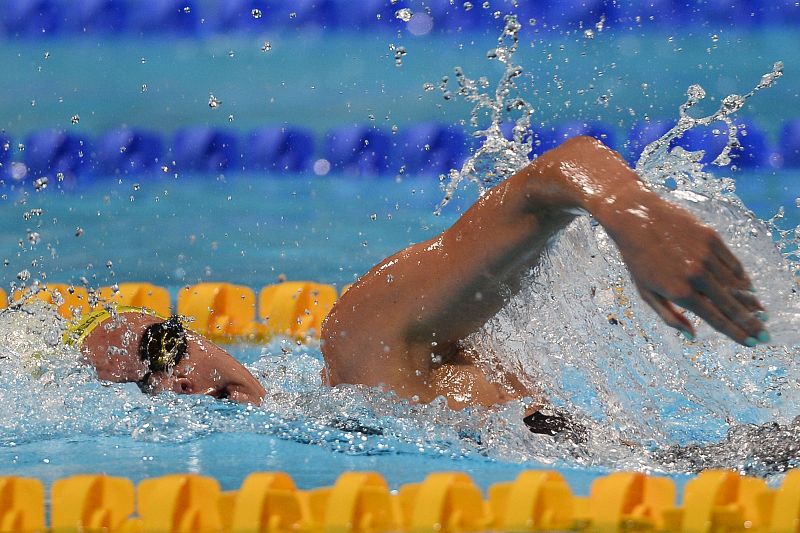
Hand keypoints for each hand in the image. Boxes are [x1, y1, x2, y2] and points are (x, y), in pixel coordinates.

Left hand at [608, 194, 767, 345]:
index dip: (736, 333)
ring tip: (759, 311)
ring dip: (748, 299)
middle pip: (731, 305)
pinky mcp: (711, 238)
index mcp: (679, 292)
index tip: (751, 342)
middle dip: (750, 322)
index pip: (716, 319)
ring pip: (735, 284)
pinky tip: (746, 285)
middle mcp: (696, 275)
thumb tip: (692, 336)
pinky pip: (733, 263)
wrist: (636, 218)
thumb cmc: (638, 260)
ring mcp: (706, 255)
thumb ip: (669, 317)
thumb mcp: (646, 293)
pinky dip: (741, 276)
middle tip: (764, 334)